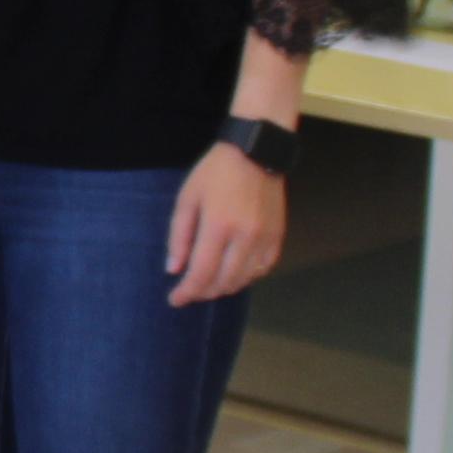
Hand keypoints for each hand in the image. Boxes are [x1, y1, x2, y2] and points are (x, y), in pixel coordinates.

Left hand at [164, 144, 284, 306]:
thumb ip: (179, 237)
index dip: (187, 292)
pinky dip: (247, 276)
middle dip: (203, 292)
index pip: (201, 273)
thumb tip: (174, 270)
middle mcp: (245, 237)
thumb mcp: (187, 199)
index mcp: (218, 226)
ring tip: (209, 284)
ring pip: (245, 279)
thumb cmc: (215, 173)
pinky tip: (234, 273)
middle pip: (224, 281)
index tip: (175, 300)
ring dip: (224, 287)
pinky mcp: (278, 236)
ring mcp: (265, 238)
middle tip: (190, 291)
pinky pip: (264, 268)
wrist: (256, 152)